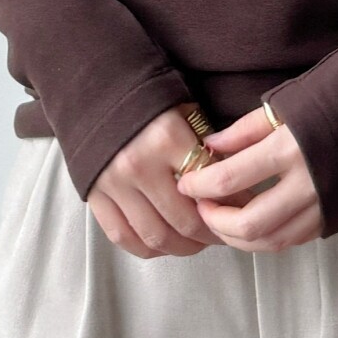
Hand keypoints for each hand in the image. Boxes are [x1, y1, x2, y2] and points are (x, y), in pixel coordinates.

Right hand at [87, 104, 229, 257]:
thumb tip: (234, 184)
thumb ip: (206, 147)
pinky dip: (147, 248)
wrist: (95, 89)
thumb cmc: (148, 99)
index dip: (231, 202)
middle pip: (184, 221)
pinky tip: (165, 244)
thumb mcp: (184, 110)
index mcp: (165, 138)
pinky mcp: (94, 196)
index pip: (209, 186)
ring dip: (183, 247)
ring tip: (197, 242)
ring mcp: (113, 184)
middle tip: (224, 232)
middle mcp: (138, 164)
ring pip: (156, 237)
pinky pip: (123, 237)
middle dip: (211, 234)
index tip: (242, 206)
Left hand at [174, 106, 323, 250]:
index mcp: (289, 149)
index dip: (198, 185)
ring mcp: (325, 206)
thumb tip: (210, 148)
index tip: (184, 182)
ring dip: (238, 237)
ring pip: (271, 241)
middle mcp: (307, 186)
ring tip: (222, 217)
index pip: (227, 180)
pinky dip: (267, 236)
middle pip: (247, 226)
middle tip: (200, 206)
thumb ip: (245, 131)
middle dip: (215, 222)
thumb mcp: (286, 103)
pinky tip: (254, 220)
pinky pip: (294, 238)